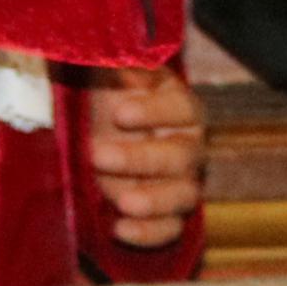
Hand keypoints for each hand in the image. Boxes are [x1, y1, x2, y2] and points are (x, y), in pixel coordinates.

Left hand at [87, 65, 205, 247]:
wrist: (98, 135)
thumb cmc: (107, 99)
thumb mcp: (109, 74)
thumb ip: (117, 62)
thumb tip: (117, 52)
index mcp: (180, 107)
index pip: (182, 108)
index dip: (155, 112)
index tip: (119, 113)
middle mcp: (189, 145)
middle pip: (182, 157)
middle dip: (140, 158)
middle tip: (97, 155)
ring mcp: (181, 183)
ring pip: (184, 196)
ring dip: (154, 201)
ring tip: (121, 201)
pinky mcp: (167, 215)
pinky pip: (171, 230)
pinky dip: (150, 233)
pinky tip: (120, 229)